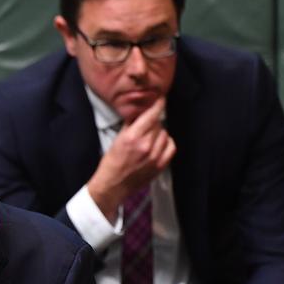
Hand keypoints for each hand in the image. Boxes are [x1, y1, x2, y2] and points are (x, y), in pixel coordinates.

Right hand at [87, 97, 175, 221]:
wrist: (113, 184)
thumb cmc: (112, 163)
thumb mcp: (118, 139)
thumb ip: (131, 125)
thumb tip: (141, 112)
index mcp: (132, 137)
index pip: (151, 115)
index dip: (158, 104)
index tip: (160, 98)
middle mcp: (146, 145)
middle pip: (158, 124)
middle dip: (152, 122)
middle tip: (145, 127)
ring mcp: (155, 156)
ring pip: (165, 134)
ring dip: (159, 133)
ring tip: (149, 138)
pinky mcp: (160, 165)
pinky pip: (171, 147)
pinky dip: (166, 143)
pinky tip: (158, 145)